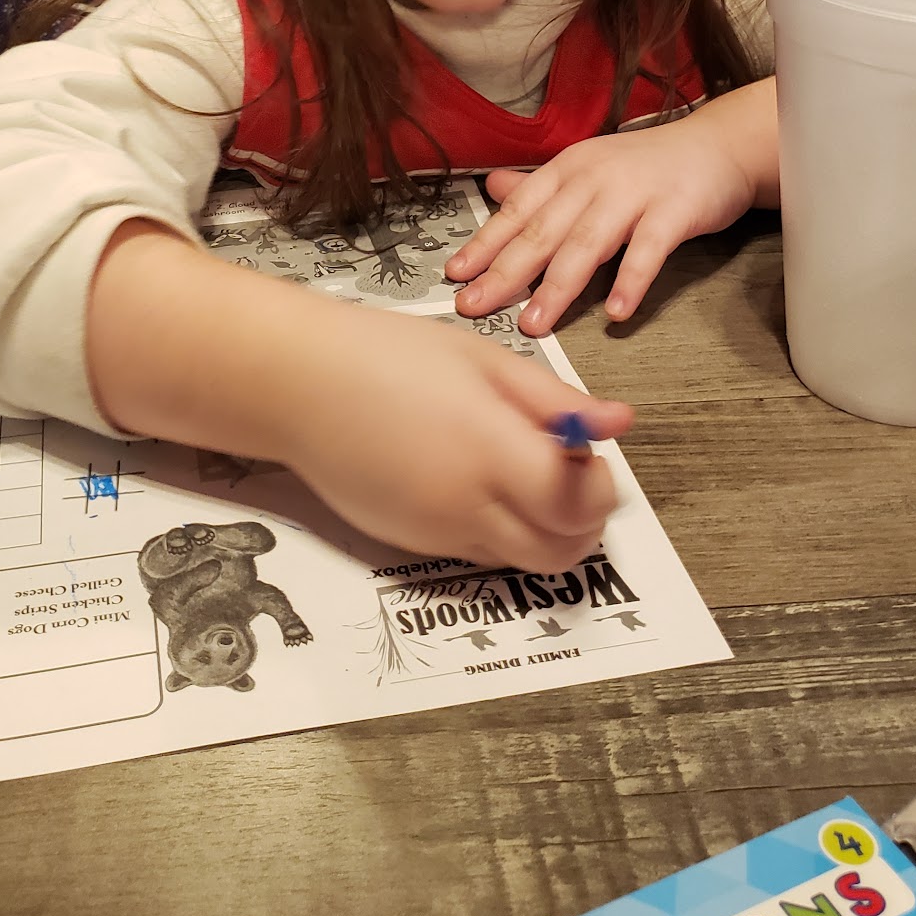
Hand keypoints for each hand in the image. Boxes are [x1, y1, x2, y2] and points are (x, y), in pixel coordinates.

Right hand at [284, 310, 632, 570]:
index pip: (580, 502)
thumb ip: (553, 398)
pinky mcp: (411, 546)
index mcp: (490, 448)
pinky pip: (479, 555)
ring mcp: (437, 533)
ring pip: (524, 561)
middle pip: (563, 552)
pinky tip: (476, 481)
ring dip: (543, 530)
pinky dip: (500, 531)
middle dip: (582, 520)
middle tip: (566, 471)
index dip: (600, 483)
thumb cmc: (386, 354)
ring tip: (519, 472)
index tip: (586, 449)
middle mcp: (467, 504)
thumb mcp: (481, 358)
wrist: (297, 385)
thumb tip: (618, 422)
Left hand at [445, 115, 760, 336]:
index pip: (518, 210)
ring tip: (534, 323)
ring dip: (559, 287)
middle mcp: (594, 178)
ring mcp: (635, 193)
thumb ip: (543, 188)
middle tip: (475, 306)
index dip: (485, 244)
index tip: (455, 275)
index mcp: (569, 169)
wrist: (719, 146)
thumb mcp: (589, 168)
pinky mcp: (675, 210)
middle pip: (544, 230)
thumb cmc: (649, 166)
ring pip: (588, 244)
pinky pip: (649, 250)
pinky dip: (631, 281)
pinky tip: (617, 312)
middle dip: (506, 272)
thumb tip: (494, 191)